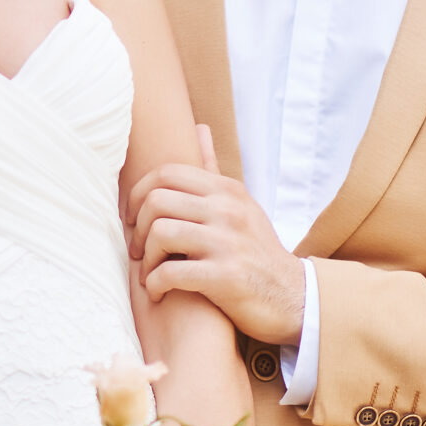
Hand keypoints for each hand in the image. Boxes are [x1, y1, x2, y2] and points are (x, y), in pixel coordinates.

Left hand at [126, 125, 304, 344]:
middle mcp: (228, 210)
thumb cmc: (256, 251)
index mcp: (227, 191)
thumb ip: (213, 171)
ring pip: (160, 234)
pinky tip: (158, 292)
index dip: (138, 195)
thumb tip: (198, 128)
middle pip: (156, 202)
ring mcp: (228, 242)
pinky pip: (171, 272)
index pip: (166, 173)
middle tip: (138, 250)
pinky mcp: (227, 276)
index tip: (132, 219)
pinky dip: (155, 284)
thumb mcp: (241, 205)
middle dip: (136, 229)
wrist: (294, 298)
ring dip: (145, 259)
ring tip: (147, 272)